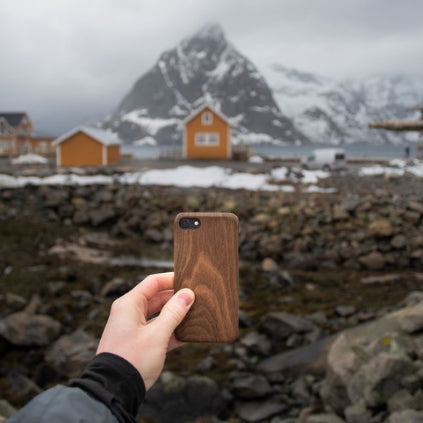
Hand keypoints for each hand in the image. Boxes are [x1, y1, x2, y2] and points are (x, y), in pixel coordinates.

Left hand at [96, 272, 194, 389]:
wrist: (115, 391)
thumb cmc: (132, 359)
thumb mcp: (157, 334)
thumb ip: (174, 313)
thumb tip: (188, 294)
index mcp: (129, 304)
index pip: (152, 283)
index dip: (170, 279)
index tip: (188, 279)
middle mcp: (130, 313)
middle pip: (157, 298)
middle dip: (176, 297)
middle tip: (196, 296)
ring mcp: (135, 329)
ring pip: (159, 315)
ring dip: (176, 315)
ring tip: (196, 312)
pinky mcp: (140, 343)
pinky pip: (159, 331)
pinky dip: (172, 331)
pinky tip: (189, 333)